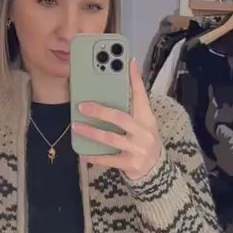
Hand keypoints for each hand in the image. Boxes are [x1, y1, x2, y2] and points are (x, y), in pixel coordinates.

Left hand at [72, 59, 161, 180]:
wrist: (155, 170)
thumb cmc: (143, 140)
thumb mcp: (143, 122)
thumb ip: (132, 105)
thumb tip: (123, 79)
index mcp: (147, 118)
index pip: (141, 95)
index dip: (135, 79)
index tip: (127, 62)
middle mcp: (144, 132)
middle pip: (120, 118)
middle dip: (99, 111)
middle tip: (82, 107)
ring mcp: (138, 149)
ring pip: (111, 138)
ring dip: (91, 132)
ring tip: (76, 127)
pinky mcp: (131, 164)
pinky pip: (109, 159)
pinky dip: (95, 156)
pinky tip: (83, 153)